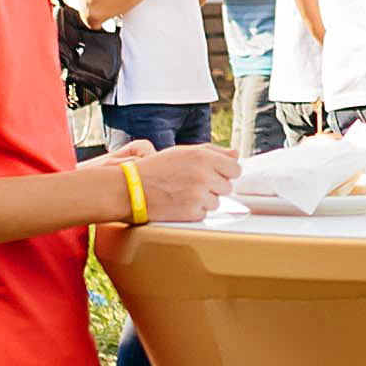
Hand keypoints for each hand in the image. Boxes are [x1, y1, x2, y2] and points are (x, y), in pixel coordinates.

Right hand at [113, 143, 239, 231]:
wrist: (130, 189)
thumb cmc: (155, 169)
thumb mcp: (182, 152)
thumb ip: (212, 151)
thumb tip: (236, 154)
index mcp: (202, 156)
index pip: (235, 168)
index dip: (225, 173)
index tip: (215, 175)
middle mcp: (203, 173)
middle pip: (228, 187)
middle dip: (215, 187)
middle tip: (194, 185)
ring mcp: (198, 194)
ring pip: (217, 202)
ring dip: (204, 201)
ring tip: (183, 194)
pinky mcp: (192, 212)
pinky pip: (204, 214)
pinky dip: (194, 212)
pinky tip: (179, 204)